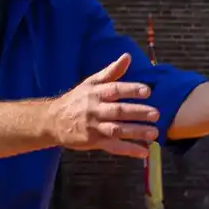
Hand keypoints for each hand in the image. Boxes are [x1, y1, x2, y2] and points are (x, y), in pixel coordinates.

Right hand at [47, 54, 161, 157]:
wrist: (52, 120)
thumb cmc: (76, 100)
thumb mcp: (90, 83)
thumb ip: (111, 71)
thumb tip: (127, 57)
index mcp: (95, 93)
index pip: (114, 90)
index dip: (131, 89)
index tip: (147, 91)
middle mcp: (94, 109)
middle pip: (118, 111)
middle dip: (137, 112)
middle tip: (156, 114)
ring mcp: (94, 127)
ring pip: (117, 130)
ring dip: (136, 132)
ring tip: (154, 133)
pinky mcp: (93, 141)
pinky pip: (113, 147)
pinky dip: (128, 150)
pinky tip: (143, 152)